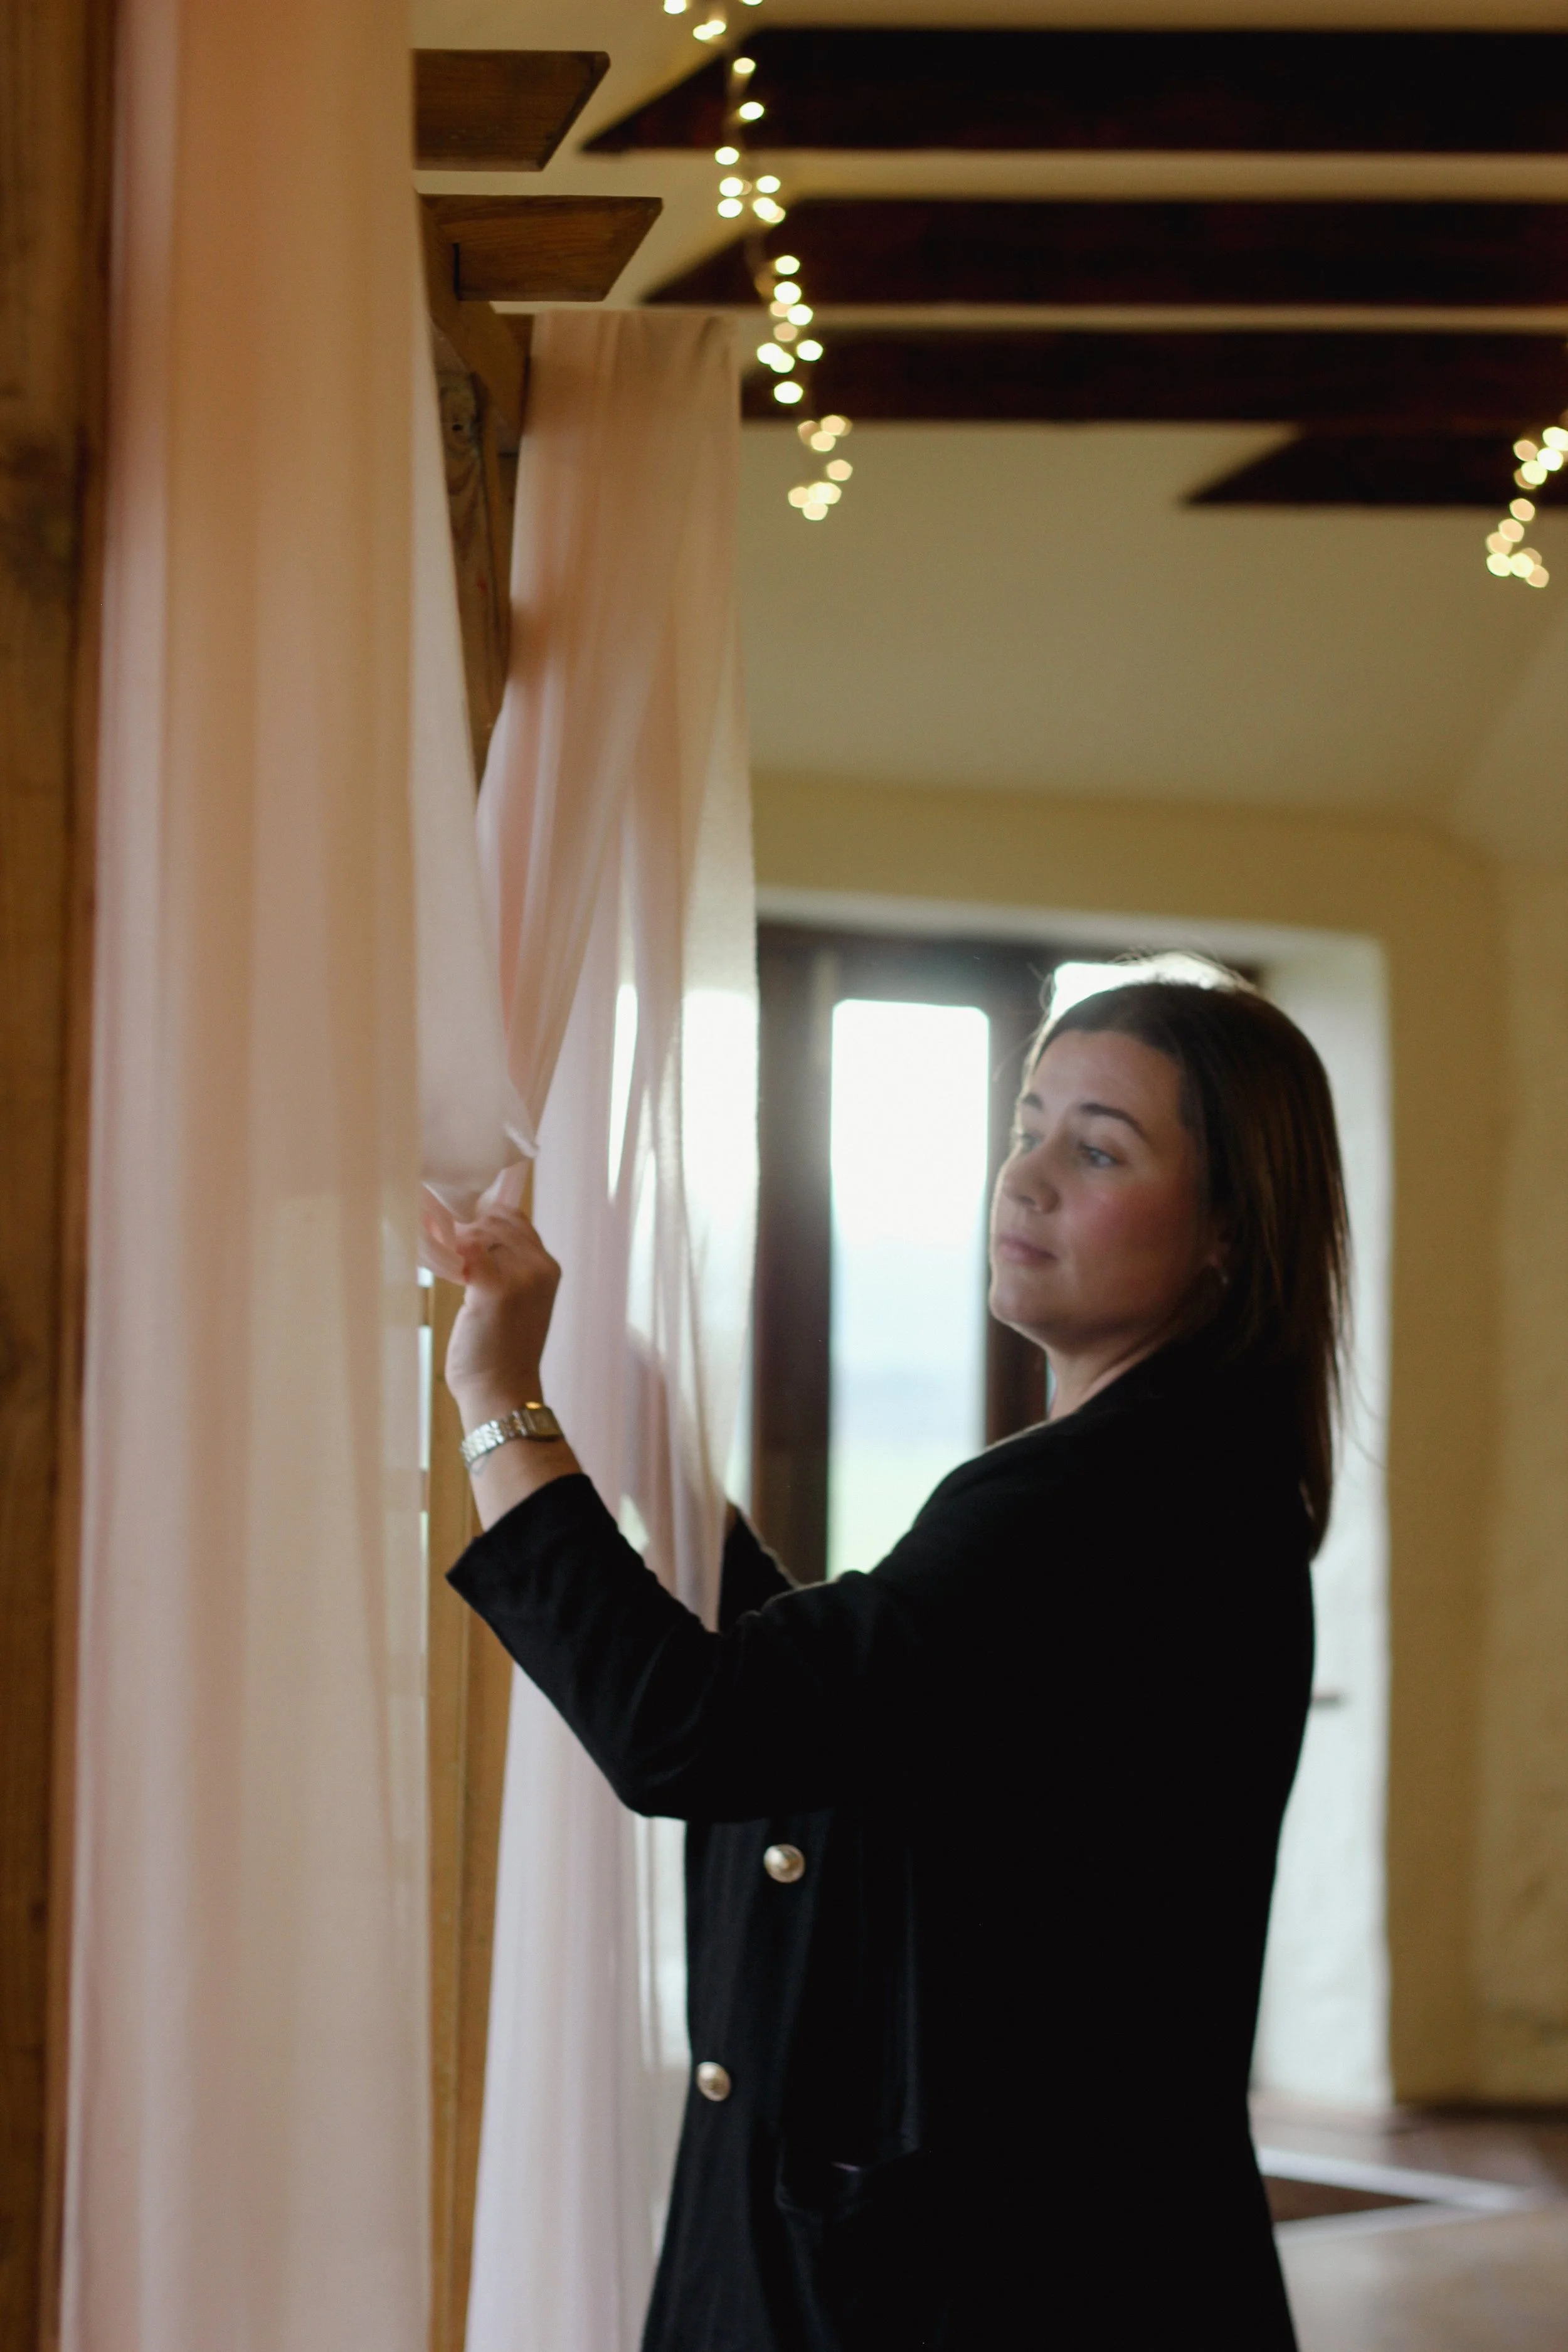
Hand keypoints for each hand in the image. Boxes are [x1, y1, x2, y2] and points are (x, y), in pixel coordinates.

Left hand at [444, 1205, 560, 1427]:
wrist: (502, 1392)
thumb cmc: (501, 1352)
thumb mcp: (517, 1301)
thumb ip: (506, 1268)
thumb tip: (470, 1237)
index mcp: (548, 1268)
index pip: (516, 1220)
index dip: (486, 1221)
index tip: (462, 1236)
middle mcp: (540, 1267)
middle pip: (495, 1221)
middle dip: (467, 1231)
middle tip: (445, 1251)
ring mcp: (520, 1276)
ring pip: (479, 1232)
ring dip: (456, 1242)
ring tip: (442, 1263)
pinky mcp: (494, 1288)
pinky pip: (466, 1248)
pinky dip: (448, 1252)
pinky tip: (439, 1266)